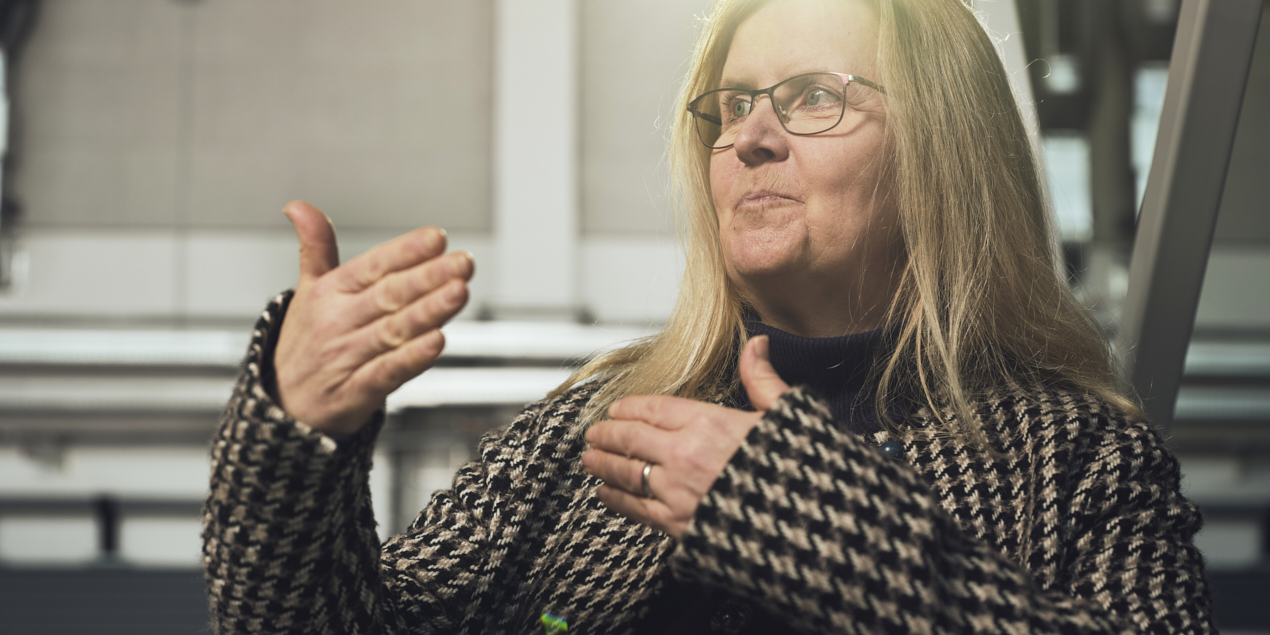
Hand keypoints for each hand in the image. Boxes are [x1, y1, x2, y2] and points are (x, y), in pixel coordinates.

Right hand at [272, 201, 473, 434]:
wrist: (280, 407)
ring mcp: (346, 358)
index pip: (371, 266)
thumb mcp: (306, 292)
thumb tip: (299, 206)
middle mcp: (338, 322)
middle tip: (463, 262)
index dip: (404, 252)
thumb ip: (315, 247)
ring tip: (459, 292)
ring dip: (429, 311)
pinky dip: (412, 358)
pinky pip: (387, 372)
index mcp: (328, 293)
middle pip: (388, 295)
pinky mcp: (356, 392)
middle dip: (428, 277)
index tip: (436, 237)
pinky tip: (438, 341)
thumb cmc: (304, 344)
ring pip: (393, 331)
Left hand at [582, 335, 789, 537]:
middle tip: (593, 433)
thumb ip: (761, 380)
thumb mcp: (787, 415)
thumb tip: (756, 344)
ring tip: (589, 459)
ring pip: (627, 472)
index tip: (616, 409)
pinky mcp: (678, 524)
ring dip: (603, 464)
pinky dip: (615, 498)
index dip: (629, 408)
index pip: (654, 409)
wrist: (807, 526)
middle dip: (608, 435)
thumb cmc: (802, 470)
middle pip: (632, 439)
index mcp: (710, 422)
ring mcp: (678, 490)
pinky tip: (605, 493)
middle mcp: (686, 454)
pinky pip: (636, 507)